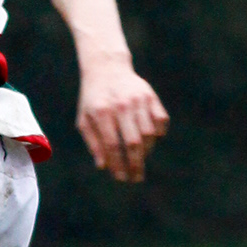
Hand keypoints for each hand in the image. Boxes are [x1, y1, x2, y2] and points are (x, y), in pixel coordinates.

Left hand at [76, 59, 168, 183]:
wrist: (107, 68)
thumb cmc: (93, 99)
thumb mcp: (85, 119)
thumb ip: (93, 142)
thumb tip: (103, 166)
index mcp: (101, 111)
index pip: (112, 145)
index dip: (117, 164)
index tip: (121, 178)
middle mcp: (121, 105)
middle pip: (133, 142)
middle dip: (135, 164)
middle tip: (136, 178)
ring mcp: (138, 99)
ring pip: (149, 133)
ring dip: (146, 151)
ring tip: (139, 158)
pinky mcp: (151, 96)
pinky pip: (161, 120)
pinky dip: (158, 134)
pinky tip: (150, 139)